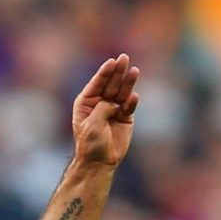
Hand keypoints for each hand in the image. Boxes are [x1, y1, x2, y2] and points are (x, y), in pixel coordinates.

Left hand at [69, 53, 140, 168]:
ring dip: (128, 82)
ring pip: (122, 92)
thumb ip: (102, 110)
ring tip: (134, 70)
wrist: (99, 161)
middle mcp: (100, 102)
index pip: (97, 83)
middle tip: (124, 58)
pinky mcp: (125, 116)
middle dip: (117, 71)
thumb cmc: (90, 143)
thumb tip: (114, 102)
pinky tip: (133, 96)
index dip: (105, 72)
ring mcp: (113, 108)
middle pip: (111, 83)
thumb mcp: (92, 125)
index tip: (112, 62)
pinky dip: (132, 101)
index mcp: (86, 102)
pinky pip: (129, 106)